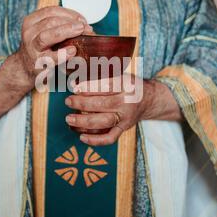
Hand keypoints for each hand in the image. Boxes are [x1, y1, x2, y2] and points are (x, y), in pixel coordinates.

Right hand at [18, 6, 92, 82]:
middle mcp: (29, 33)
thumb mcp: (46, 33)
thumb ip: (61, 26)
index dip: (69, 13)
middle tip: (85, 27)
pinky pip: (50, 57)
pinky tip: (72, 51)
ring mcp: (31, 48)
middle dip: (71, 22)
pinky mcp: (37, 63)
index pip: (51, 11)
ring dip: (67, 31)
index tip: (82, 20)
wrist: (26, 69)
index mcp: (31, 21)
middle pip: (51, 21)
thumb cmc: (41, 49)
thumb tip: (87, 27)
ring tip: (81, 32)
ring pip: (48, 35)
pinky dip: (63, 53)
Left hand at [64, 77, 182, 145]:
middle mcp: (127, 102)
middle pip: (103, 104)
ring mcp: (125, 117)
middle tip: (68, 101)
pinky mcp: (123, 129)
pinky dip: (95, 140)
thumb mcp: (119, 75)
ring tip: (69, 119)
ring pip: (104, 122)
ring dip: (84, 122)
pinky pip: (109, 138)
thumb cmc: (128, 86)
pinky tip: (81, 137)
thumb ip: (99, 79)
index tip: (74, 88)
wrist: (148, 100)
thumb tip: (74, 85)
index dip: (88, 88)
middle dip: (82, 104)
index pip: (105, 86)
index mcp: (126, 84)